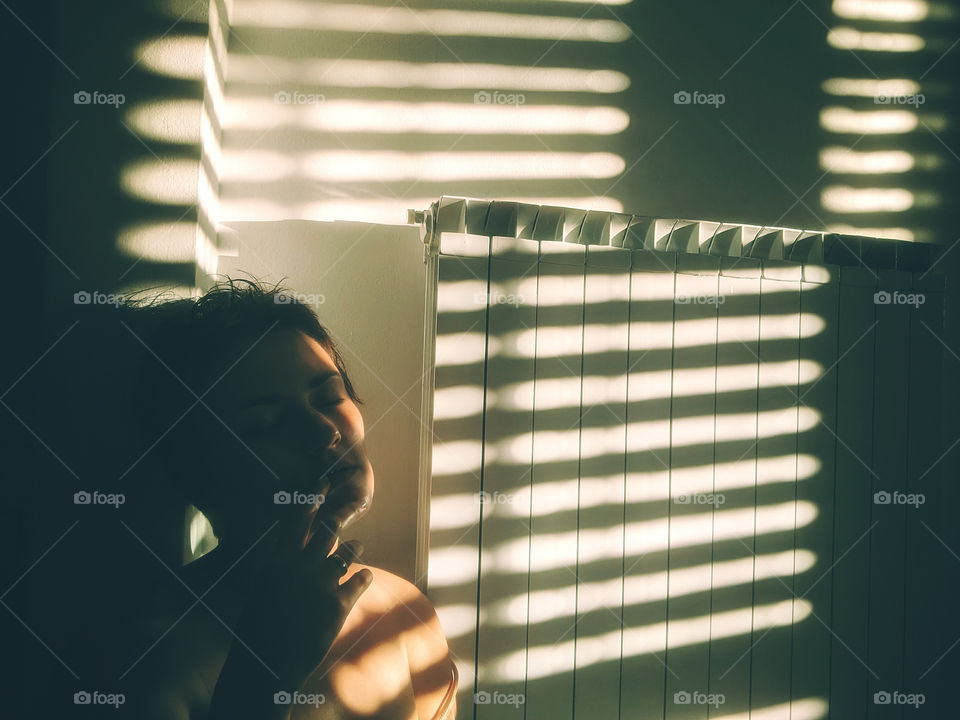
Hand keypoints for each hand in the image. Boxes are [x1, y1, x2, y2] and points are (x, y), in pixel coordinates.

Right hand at [231, 500, 373, 688]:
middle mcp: (301, 566)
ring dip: (354, 547)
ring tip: (358, 544)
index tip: (322, 483)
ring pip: (346, 552)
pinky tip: (366, 575)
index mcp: (278, 561)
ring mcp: (321, 583)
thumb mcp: (262, 590)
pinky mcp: (339, 604)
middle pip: (327, 530)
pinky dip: (363, 576)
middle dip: (340, 514)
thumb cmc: (258, 629)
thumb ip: (279, 566)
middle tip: (352, 503)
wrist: (268, 662)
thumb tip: (289, 548)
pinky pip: (359, 580)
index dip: (311, 499)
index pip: (296, 521)